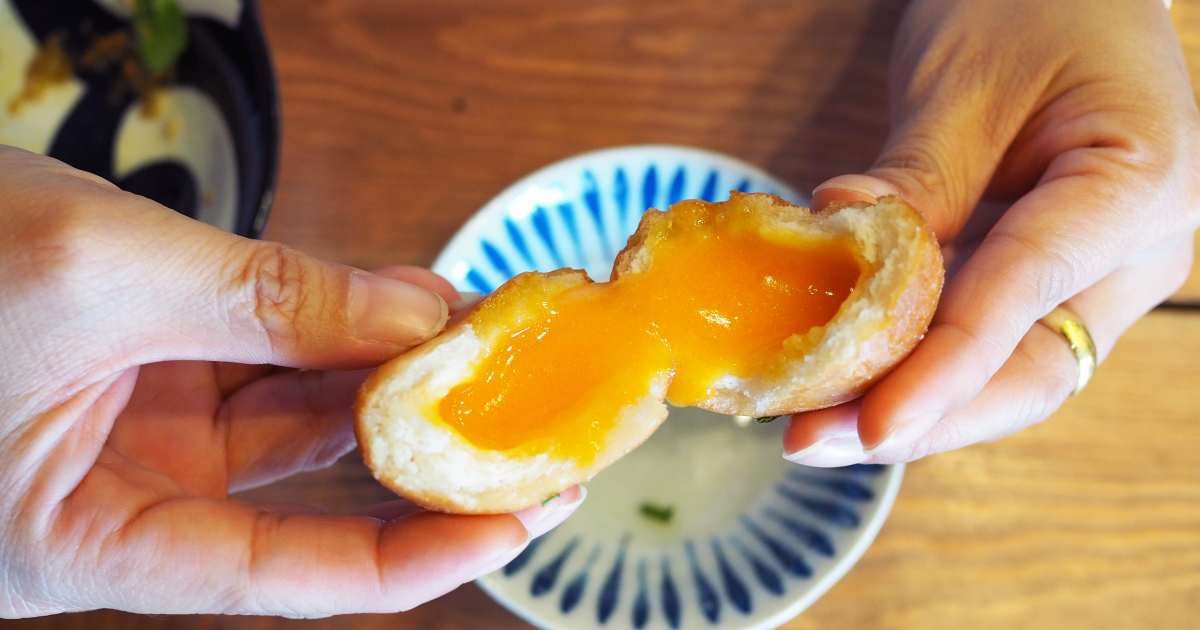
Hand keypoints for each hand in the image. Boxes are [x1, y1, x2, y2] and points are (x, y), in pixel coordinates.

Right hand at [0, 146, 582, 617]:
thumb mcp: (99, 271)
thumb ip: (269, 298)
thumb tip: (419, 315)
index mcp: (77, 542)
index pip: (276, 577)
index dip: (408, 559)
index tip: (513, 526)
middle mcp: (112, 498)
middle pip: (302, 487)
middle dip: (414, 440)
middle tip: (523, 404)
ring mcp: (130, 429)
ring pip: (290, 410)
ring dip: (382, 365)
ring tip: (474, 328)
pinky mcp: (140, 368)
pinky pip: (260, 353)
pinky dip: (330, 322)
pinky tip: (400, 293)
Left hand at [785, 0, 1197, 465]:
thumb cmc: (1031, 7)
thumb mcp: (963, 82)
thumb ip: (912, 177)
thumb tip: (832, 247)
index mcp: (1139, 183)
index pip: (1028, 291)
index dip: (944, 369)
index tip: (870, 422)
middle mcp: (1130, 253)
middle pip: (1028, 371)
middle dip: (919, 418)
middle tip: (811, 440)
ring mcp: (1090, 275)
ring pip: (1001, 374)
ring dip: (905, 406)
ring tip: (809, 428)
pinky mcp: (1040, 282)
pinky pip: (978, 342)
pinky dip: (909, 366)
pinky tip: (837, 382)